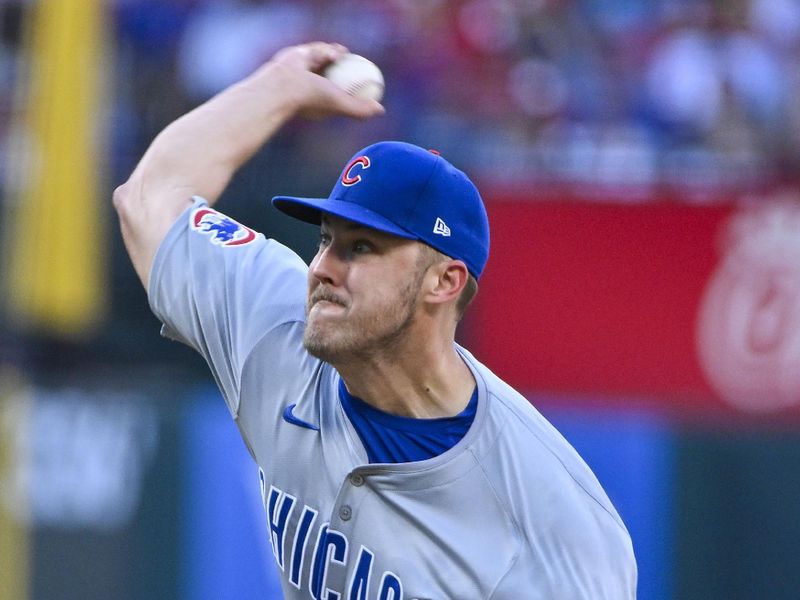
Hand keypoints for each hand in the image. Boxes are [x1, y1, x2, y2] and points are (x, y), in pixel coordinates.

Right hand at [266, 42, 384, 119]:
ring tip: (345, 54)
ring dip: (333, 56)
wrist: (285, 85)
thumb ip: (360, 109)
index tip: (364, 81)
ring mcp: (302, 70)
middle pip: (330, 74)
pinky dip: (326, 51)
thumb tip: (381, 110)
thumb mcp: (341, 104)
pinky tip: (337, 53)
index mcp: (317, 98)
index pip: (338, 91)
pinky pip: (315, 50)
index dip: (352, 85)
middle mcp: (309, 85)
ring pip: (321, 60)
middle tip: (356, 64)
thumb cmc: (313, 98)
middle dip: (342, 68)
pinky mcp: (296, 57)